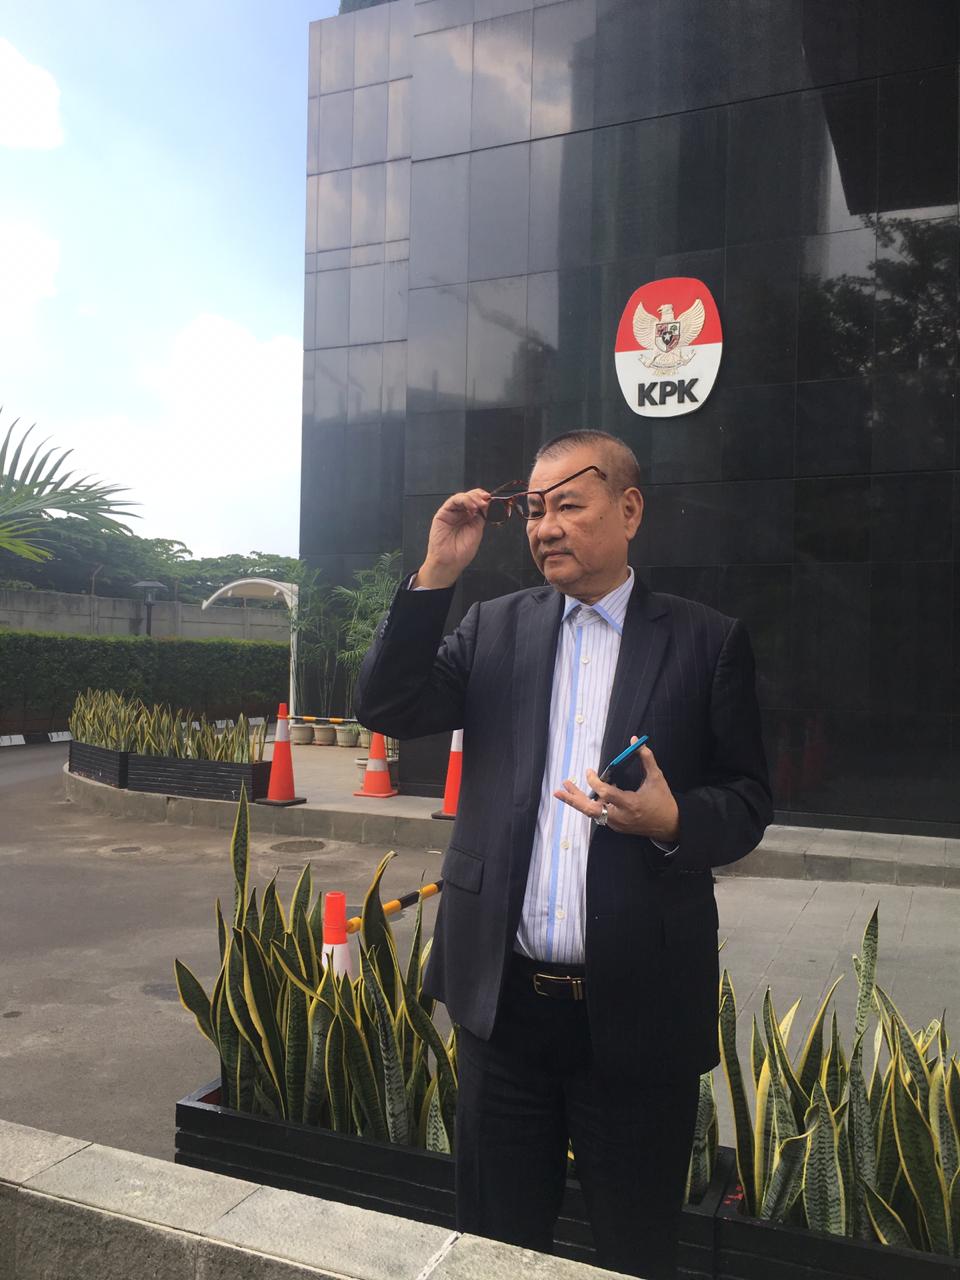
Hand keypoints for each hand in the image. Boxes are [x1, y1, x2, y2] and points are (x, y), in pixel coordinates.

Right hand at [415, 488, 490, 588]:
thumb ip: (481, 516)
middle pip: (470, 497)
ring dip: (473, 498)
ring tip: (480, 504)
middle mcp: (461, 514)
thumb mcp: (477, 530)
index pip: (477, 502)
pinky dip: (464, 500)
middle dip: (480, 497)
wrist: (450, 562)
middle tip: (486, 501)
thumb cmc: (462, 552)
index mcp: (470, 518)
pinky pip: (453, 501)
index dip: (484, 499)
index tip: (492, 499)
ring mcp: (452, 513)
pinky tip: (471, 507)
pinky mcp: (443, 513)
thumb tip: (489, 504)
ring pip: (462, 497)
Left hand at [554, 741, 679, 843]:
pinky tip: (584, 793)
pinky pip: (599, 815)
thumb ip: (646, 759)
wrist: (669, 825)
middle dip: (574, 799)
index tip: (589, 771)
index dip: (594, 782)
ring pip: (591, 813)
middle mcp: (620, 816)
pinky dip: (590, 804)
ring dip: (578, 800)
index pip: (606, 794)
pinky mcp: (616, 826)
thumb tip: (635, 741)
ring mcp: (617, 823)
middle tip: (560, 790)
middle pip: (591, 810)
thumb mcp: (657, 778)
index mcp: (630, 804)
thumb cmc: (663, 800)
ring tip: (565, 788)